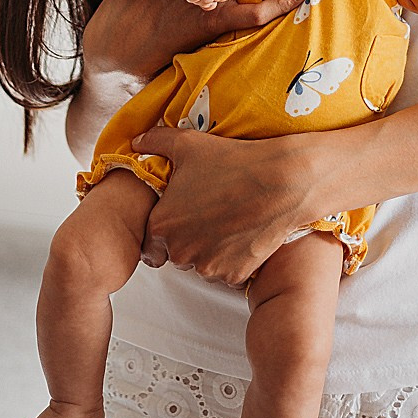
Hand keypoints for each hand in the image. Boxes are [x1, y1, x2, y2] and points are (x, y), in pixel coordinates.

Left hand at [132, 128, 307, 284]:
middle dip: (187, 238)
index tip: (180, 216)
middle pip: (176, 252)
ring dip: (208, 250)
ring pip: (201, 263)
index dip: (165, 227)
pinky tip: (242, 233)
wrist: (280, 182)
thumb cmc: (231, 161)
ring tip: (227, 221)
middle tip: (208, 213)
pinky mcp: (233, 275)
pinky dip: (231, 258)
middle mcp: (181, 252)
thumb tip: (137, 142)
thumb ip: (154, 142)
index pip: (150, 241)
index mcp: (162, 225)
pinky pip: (226, 271)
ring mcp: (208, 267)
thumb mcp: (188, 144)